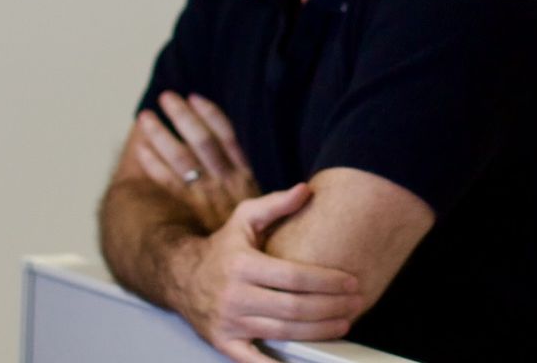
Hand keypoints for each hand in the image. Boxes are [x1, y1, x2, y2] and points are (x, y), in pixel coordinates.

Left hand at [135, 92, 259, 230]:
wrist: (253, 269)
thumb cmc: (261, 240)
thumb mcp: (270, 211)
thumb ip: (260, 187)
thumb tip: (265, 164)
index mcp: (246, 178)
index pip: (227, 137)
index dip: (210, 115)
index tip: (195, 97)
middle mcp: (226, 184)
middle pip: (202, 142)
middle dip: (183, 117)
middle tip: (166, 97)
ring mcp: (206, 198)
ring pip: (182, 159)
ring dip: (162, 135)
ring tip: (146, 117)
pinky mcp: (190, 212)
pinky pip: (168, 183)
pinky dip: (154, 164)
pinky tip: (141, 149)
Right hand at [173, 184, 363, 362]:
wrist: (179, 276)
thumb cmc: (222, 247)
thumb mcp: (244, 218)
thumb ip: (276, 204)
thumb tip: (307, 190)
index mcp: (242, 265)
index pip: (293, 278)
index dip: (326, 282)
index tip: (351, 282)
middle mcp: (234, 296)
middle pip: (293, 308)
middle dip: (330, 307)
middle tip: (356, 303)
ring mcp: (228, 323)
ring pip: (282, 332)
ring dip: (318, 331)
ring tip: (345, 323)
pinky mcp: (223, 343)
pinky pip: (252, 361)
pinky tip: (305, 358)